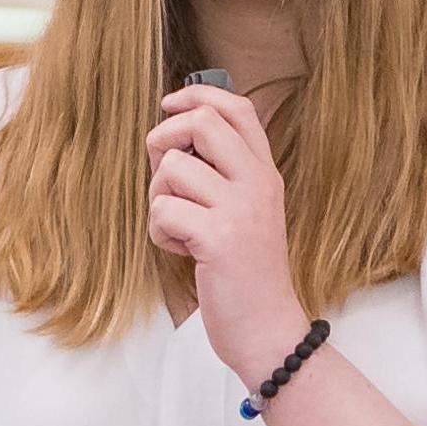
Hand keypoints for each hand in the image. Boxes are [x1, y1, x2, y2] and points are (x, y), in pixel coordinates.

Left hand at [147, 82, 306, 383]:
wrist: (267, 329)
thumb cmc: (245, 274)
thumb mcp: (244, 213)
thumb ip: (221, 176)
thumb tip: (174, 138)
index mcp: (264, 173)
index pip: (237, 108)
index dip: (197, 96)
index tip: (169, 105)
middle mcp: (257, 183)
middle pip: (202, 124)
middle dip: (165, 139)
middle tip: (163, 173)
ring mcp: (240, 209)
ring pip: (173, 169)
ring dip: (159, 198)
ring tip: (178, 228)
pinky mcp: (218, 238)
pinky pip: (163, 209)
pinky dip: (159, 231)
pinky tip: (181, 250)